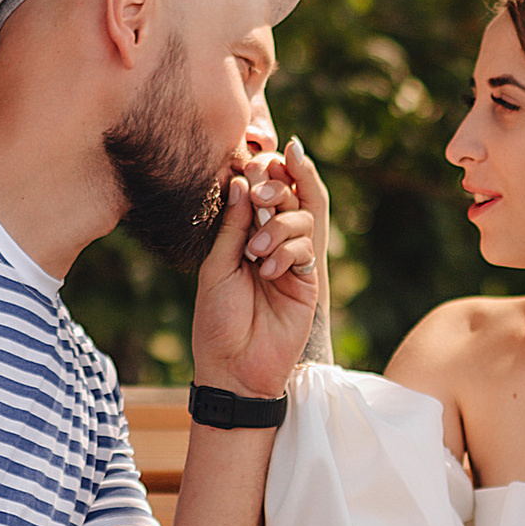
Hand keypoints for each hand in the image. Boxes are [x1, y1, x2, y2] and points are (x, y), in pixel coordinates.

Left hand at [190, 141, 321, 396]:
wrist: (235, 367)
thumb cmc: (217, 321)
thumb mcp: (217, 268)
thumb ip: (230, 226)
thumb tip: (238, 182)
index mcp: (241, 238)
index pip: (256, 195)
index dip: (260, 174)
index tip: (254, 158)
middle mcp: (268, 243)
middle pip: (285, 196)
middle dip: (274, 187)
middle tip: (258, 194)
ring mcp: (290, 260)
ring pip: (300, 218)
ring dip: (277, 226)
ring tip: (256, 252)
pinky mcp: (307, 279)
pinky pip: (306, 247)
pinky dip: (287, 251)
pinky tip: (268, 272)